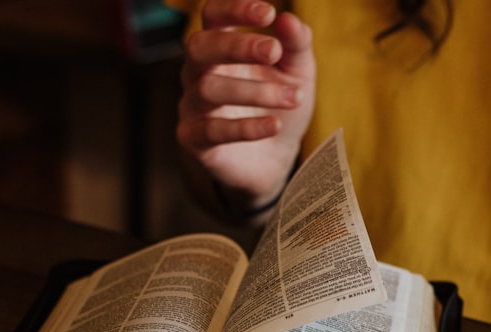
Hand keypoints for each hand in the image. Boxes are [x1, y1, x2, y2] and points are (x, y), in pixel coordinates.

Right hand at [177, 0, 315, 211]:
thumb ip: (296, 45)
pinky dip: (246, 127)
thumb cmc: (279, 105)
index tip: (268, 13)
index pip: (213, 15)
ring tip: (293, 97)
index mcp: (220, 47)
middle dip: (237, 46)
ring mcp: (193, 106)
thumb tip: (289, 20)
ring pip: (208, 89)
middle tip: (273, 52)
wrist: (274, 159)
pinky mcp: (194, 140)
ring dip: (253, 91)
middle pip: (199, 47)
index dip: (234, 9)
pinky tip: (275, 124)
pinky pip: (212, 131)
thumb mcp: (297, 72)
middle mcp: (198, 72)